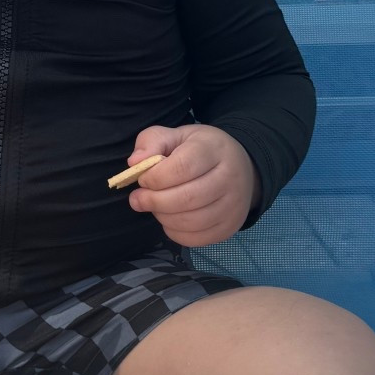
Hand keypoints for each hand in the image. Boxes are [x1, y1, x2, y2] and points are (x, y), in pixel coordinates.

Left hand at [125, 124, 258, 245]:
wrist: (240, 167)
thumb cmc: (201, 150)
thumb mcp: (176, 136)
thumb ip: (152, 143)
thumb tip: (134, 162)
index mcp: (215, 149)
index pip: (182, 168)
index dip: (155, 178)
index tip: (142, 179)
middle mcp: (230, 178)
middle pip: (186, 198)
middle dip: (154, 201)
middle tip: (138, 199)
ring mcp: (233, 206)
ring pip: (190, 221)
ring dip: (163, 217)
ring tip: (155, 207)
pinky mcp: (230, 227)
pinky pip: (196, 238)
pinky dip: (174, 232)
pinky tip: (169, 219)